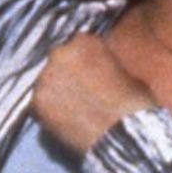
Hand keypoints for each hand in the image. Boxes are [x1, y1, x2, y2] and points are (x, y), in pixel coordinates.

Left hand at [31, 34, 154, 155]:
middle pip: (55, 61)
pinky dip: (47, 111)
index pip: (73, 45)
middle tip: (74, 93)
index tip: (84, 74)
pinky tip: (61, 120)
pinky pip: (37, 103)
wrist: (125, 131)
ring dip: (53, 92)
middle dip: (63, 74)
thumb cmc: (134, 102)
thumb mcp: (124, 71)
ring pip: (44, 81)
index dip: (78, 62)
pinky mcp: (36, 100)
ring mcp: (45, 76)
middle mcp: (60, 52)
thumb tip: (96, 70)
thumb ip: (102, 64)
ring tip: (68, 109)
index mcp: (84, 40)